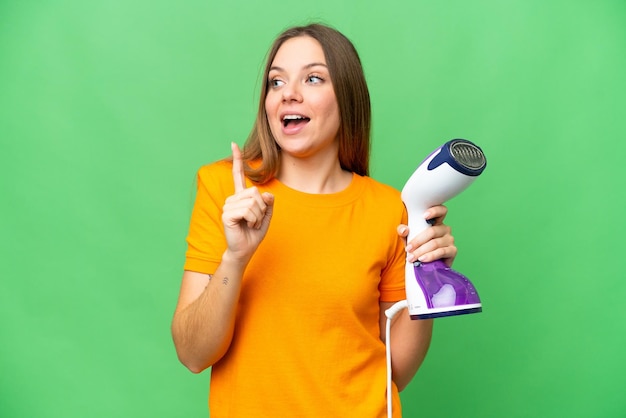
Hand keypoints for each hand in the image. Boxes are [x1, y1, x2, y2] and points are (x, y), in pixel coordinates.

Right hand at [221, 142, 273, 261]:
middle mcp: (233, 198)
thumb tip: (267, 194)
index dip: (237, 160)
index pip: (238, 175)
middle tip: (255, 220)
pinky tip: (246, 225)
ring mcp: (228, 205)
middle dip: (262, 208)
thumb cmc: (253, 233)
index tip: (233, 144)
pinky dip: (253, 219)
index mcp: (241, 197)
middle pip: (255, 192)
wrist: (245, 250)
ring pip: (253, 201)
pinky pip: (248, 210)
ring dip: (258, 216)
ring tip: (250, 224)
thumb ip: (268, 204)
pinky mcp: (227, 214)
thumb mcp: (266, 216)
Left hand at [397, 205, 456, 265]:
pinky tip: (423, 259)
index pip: (441, 211)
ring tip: (412, 257)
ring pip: (435, 243)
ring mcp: (450, 239)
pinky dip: (431, 256)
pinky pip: (442, 252)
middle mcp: (444, 229)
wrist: (427, 264)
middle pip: (432, 231)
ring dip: (421, 251)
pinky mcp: (453, 251)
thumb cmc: (418, 247)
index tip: (424, 216)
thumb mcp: (408, 239)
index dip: (434, 211)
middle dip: (418, 241)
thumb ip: (404, 232)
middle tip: (408, 249)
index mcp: (436, 222)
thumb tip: (403, 230)